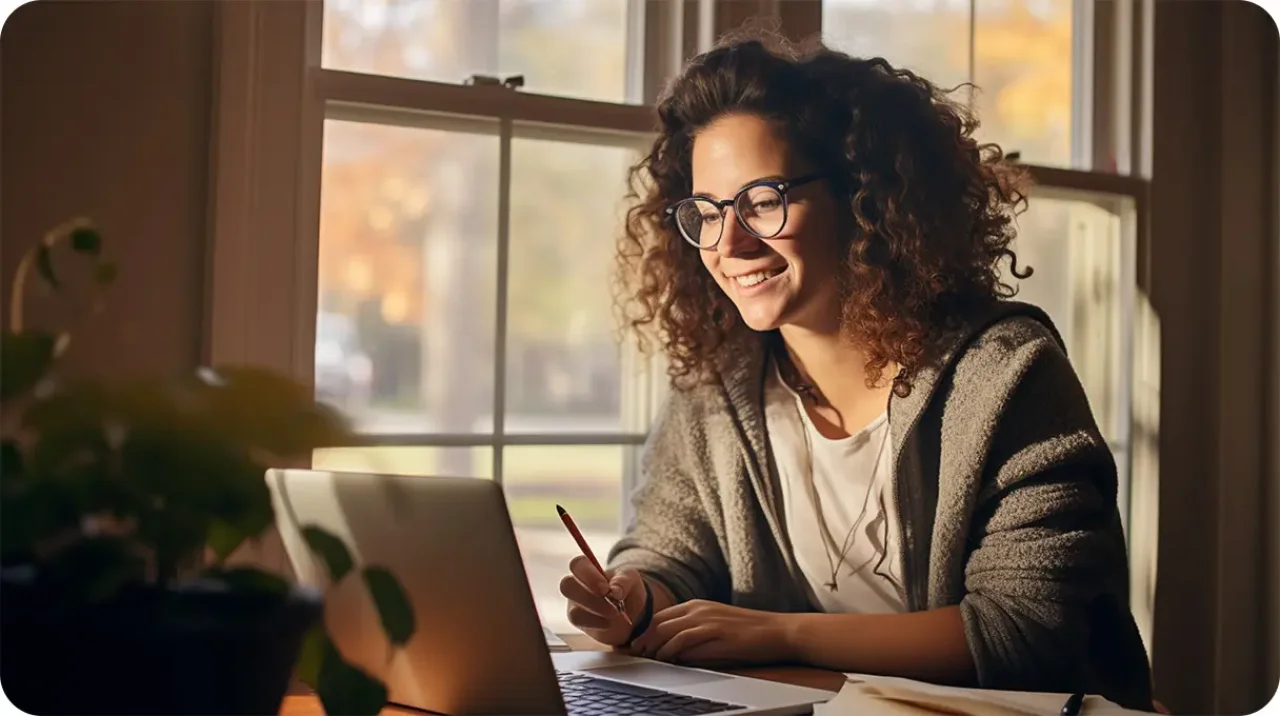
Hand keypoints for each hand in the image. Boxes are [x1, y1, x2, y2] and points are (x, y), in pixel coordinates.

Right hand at [559, 556, 646, 645]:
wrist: (631, 610)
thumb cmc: (626, 588)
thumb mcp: (631, 578)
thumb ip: (623, 581)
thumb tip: (615, 591)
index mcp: (587, 569)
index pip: (577, 565)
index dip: (588, 575)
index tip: (606, 588)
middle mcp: (577, 585)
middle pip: (566, 586)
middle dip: (587, 596)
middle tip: (610, 601)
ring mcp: (575, 605)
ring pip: (572, 610)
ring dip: (595, 613)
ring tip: (614, 612)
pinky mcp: (578, 621)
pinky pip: (579, 623)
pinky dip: (596, 623)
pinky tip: (609, 623)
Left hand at [628, 600, 792, 667]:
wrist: (777, 631)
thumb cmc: (748, 634)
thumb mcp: (716, 628)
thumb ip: (694, 634)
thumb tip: (673, 650)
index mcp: (696, 606)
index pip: (661, 617)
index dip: (645, 632)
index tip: (636, 646)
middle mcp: (697, 609)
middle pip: (658, 623)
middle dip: (643, 639)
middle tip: (635, 654)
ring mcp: (706, 619)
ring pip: (667, 630)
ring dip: (653, 646)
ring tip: (647, 658)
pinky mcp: (715, 631)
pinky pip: (684, 639)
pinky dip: (671, 649)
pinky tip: (667, 658)